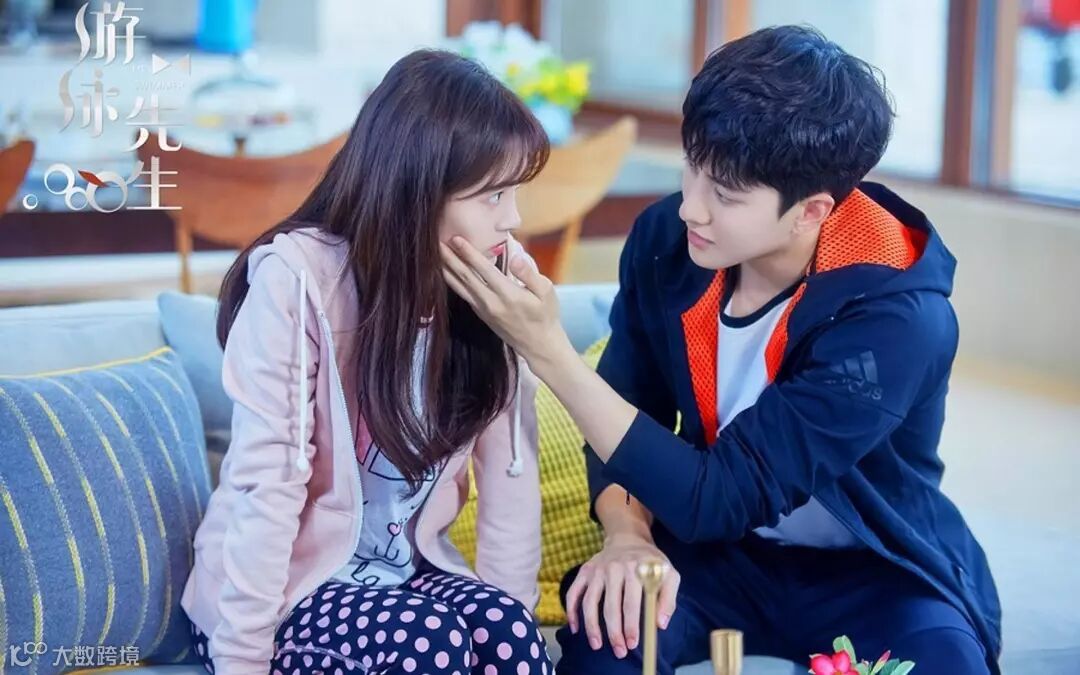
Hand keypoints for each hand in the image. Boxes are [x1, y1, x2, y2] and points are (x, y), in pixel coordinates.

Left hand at [439, 236, 573, 369]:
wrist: (538, 345)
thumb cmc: (545, 315)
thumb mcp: (546, 292)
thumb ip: (529, 273)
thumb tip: (516, 256)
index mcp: (508, 295)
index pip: (484, 270)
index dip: (469, 253)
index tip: (456, 239)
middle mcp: (491, 303)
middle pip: (465, 277)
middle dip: (450, 258)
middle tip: (435, 241)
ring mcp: (483, 310)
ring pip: (459, 287)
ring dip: (445, 270)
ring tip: (433, 255)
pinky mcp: (480, 314)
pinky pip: (462, 295)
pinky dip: (452, 282)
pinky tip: (445, 272)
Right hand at [565, 532, 680, 658]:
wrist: (628, 539)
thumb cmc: (651, 562)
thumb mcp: (669, 573)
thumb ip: (668, 598)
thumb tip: (659, 624)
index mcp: (636, 568)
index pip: (632, 602)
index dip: (631, 625)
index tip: (632, 643)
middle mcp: (614, 568)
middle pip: (610, 605)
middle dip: (614, 632)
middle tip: (619, 650)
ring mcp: (597, 570)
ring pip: (590, 602)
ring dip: (592, 626)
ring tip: (596, 645)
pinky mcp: (585, 571)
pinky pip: (573, 593)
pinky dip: (571, 611)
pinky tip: (575, 628)